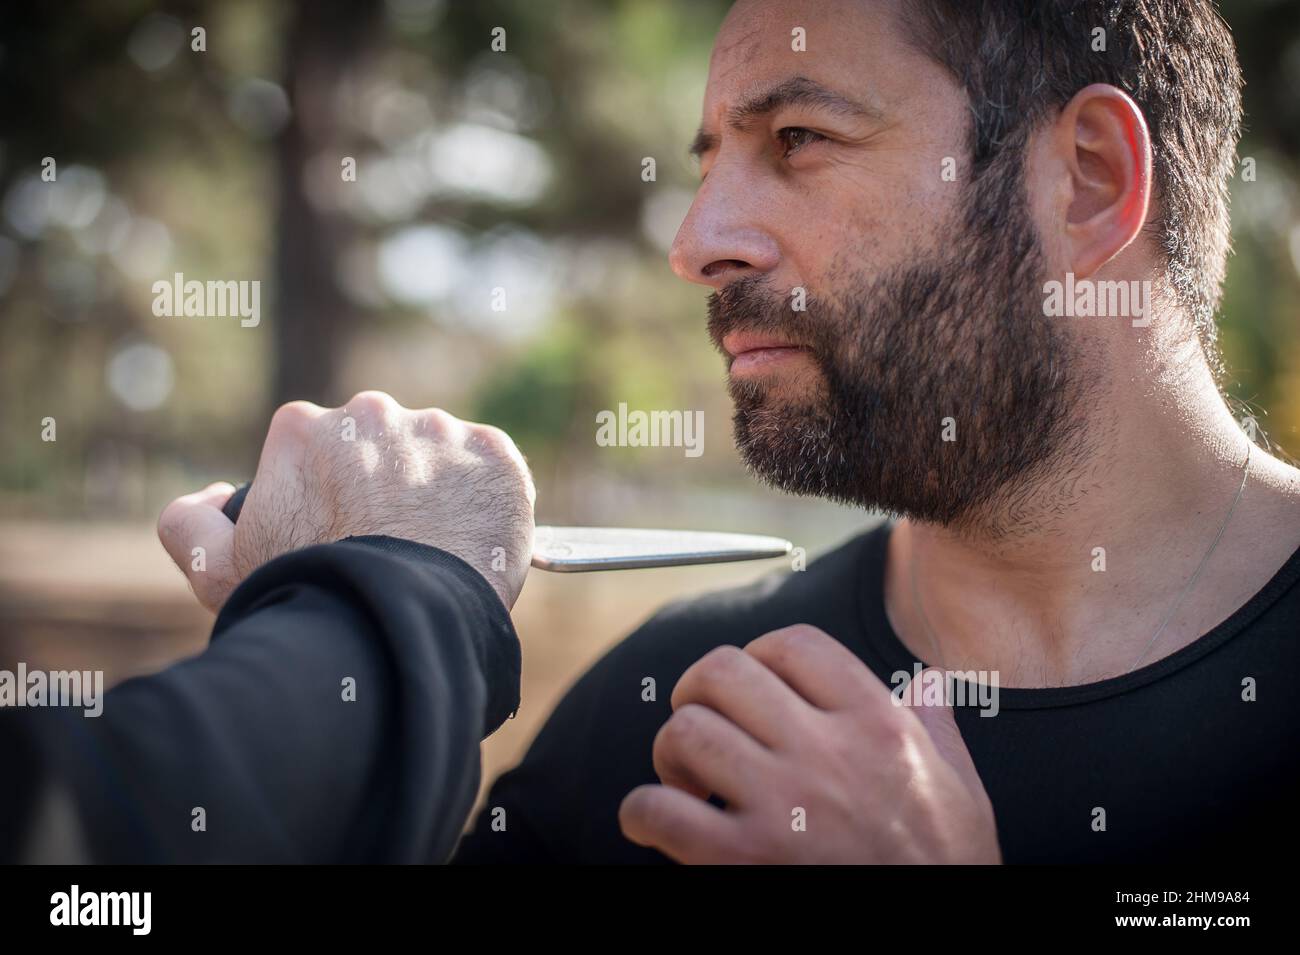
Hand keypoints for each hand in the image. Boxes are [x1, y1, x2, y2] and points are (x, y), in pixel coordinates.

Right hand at [158, 391, 535, 612]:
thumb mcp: (218, 568)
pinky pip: (490, 470)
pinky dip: (484, 499)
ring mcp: (438, 429)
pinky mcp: (495, 453)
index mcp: (304, 428)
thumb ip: (191, 521)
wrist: (396, 620)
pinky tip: (469, 541)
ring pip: (437, 456)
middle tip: (390, 547)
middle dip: (383, 488)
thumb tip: (214, 495)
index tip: (341, 536)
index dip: (328, 498)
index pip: (317, 452)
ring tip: (432, 550)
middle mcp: (371, 412)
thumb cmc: (307, 595)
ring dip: (436, 492)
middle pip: (379, 448)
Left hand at [618, 624, 1000, 863]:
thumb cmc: (945, 868)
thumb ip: (934, 727)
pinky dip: (642, 812)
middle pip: (724, 671)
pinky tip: (657, 823)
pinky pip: (656, 809)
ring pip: (685, 731)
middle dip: (699, 691)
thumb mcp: (959, 790)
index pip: (794, 645)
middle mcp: (827, 754)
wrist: (937, 941)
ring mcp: (782, 807)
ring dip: (671, 753)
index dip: (760, 656)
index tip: (755, 690)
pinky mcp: (742, 862)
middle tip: (706, 726)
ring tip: (688, 782)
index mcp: (878, 726)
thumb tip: (922, 682)